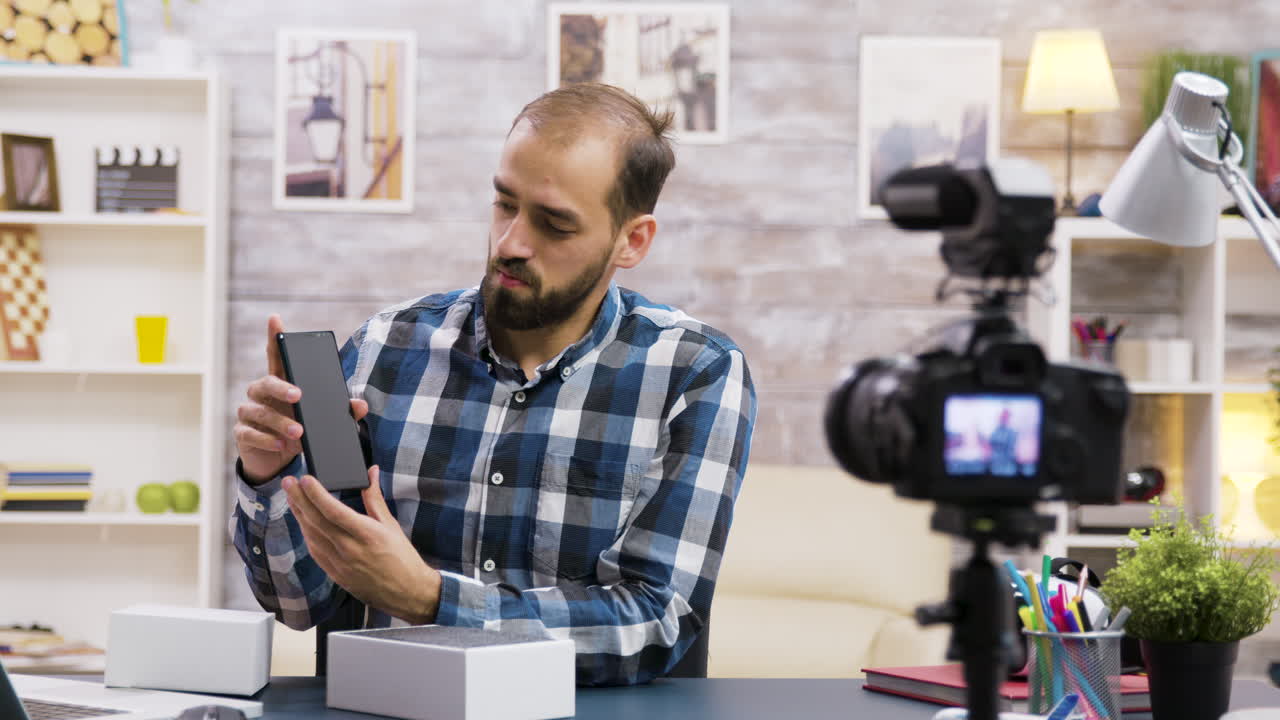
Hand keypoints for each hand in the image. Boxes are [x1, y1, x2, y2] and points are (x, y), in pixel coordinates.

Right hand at [234, 314, 367, 483]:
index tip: (276, 319)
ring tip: (299, 432)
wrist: (276, 459)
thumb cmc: (298, 430)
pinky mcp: (242, 433)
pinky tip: (281, 445)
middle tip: (299, 396)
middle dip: (282, 388)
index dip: (274, 338)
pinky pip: (250, 434)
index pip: (275, 357)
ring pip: (260, 412)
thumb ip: (340, 411)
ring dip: (281, 422)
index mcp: (280, 383)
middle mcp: (260, 393)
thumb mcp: (320, 421)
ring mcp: (248, 412)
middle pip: (266, 382)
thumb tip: (361, 405)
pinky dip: (267, 440)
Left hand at [283, 465, 441, 624]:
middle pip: (317, 521)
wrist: (406, 593)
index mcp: (368, 535)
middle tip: (288, 482)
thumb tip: (371, 473)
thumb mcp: (391, 525)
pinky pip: (315, 551)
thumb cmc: (402, 558)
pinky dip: (307, 534)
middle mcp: (351, 550)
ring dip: (299, 515)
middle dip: (300, 500)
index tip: (305, 479)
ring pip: (312, 536)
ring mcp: (340, 564)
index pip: (335, 512)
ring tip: (292, 497)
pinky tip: (302, 522)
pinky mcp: (335, 574)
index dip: (317, 495)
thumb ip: (375, 498)